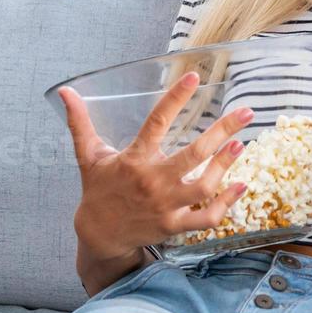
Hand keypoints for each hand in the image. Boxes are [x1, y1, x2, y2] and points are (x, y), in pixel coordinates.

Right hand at [60, 71, 254, 261]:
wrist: (99, 235)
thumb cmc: (98, 190)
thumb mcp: (89, 155)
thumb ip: (80, 123)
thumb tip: (66, 92)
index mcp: (134, 159)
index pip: (156, 122)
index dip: (175, 98)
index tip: (194, 77)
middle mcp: (152, 181)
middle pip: (193, 154)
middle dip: (223, 131)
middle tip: (245, 113)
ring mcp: (166, 205)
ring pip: (204, 186)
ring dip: (225, 165)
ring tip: (241, 145)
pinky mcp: (175, 225)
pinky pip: (207, 217)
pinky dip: (226, 204)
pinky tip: (241, 184)